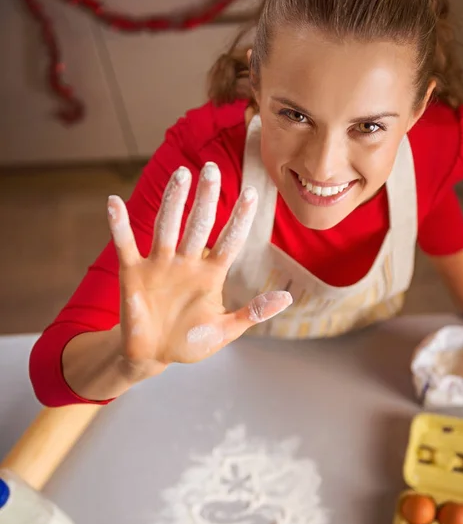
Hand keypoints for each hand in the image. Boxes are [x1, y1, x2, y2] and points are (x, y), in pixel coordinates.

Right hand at [107, 162, 291, 369]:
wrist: (153, 354)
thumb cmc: (190, 342)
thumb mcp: (226, 330)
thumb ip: (253, 312)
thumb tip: (288, 297)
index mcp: (211, 274)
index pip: (229, 241)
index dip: (240, 219)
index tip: (252, 194)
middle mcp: (187, 263)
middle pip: (198, 225)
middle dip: (205, 198)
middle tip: (211, 168)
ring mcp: (159, 265)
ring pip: (166, 227)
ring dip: (172, 202)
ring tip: (180, 175)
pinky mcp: (133, 274)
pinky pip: (126, 246)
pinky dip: (119, 226)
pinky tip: (114, 202)